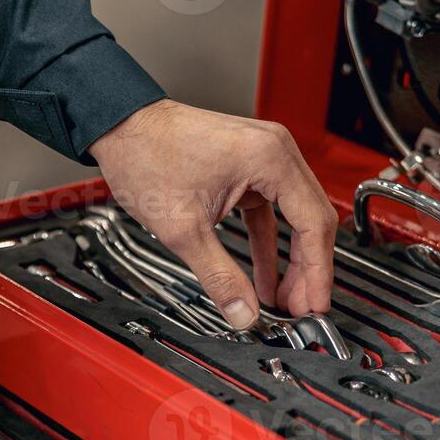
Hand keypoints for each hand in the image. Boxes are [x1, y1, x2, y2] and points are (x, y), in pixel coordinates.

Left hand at [89, 99, 336, 328]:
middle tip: (300, 310)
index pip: (313, 224)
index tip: (315, 304)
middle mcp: (274, 152)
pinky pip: (270, 212)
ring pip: (293, 218)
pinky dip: (268, 244)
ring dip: (289, 260)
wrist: (121, 127)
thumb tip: (243, 312)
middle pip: (310, 221)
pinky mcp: (247, 169)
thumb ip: (218, 276)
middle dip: (307, 270)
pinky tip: (265, 277)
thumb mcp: (183, 229)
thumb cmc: (146, 155)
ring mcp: (263, 159)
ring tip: (284, 301)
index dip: (318, 272)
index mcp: (269, 158)